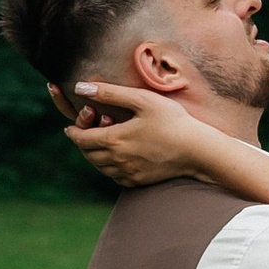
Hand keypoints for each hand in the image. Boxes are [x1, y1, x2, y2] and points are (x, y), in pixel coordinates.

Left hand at [62, 76, 220, 186]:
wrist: (197, 151)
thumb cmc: (172, 121)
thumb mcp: (142, 100)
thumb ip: (110, 93)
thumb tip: (80, 87)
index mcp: (114, 139)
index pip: (81, 139)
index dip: (73, 132)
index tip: (70, 127)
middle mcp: (117, 160)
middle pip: (88, 154)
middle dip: (83, 143)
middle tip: (87, 132)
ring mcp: (127, 173)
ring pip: (99, 167)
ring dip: (95, 155)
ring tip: (101, 142)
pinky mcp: (137, 181)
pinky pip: (114, 176)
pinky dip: (109, 167)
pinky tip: (118, 157)